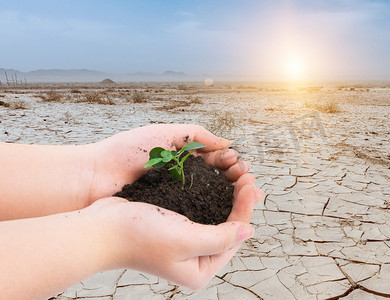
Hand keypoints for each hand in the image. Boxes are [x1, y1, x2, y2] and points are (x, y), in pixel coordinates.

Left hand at [87, 124, 247, 203]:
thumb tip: (228, 143)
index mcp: (183, 157)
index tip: (241, 166)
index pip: (215, 160)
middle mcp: (182, 178)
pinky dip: (211, 210)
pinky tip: (224, 211)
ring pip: (209, 196)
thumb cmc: (126, 152)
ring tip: (243, 192)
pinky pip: (194, 212)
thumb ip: (197, 135)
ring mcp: (176, 197)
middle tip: (247, 180)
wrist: (93, 177)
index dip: (230, 163)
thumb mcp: (164, 133)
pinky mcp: (168, 213)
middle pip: (217, 179)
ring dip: (228, 195)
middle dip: (234, 179)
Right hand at [90, 172, 262, 289]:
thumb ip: (221, 238)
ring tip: (239, 175)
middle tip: (249, 176)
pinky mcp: (176, 226)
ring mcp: (185, 243)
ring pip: (216, 215)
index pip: (234, 237)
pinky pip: (201, 208)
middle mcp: (195, 259)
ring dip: (228, 195)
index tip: (253, 185)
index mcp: (200, 269)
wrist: (101, 228)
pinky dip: (212, 194)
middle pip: (228, 227)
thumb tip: (250, 231)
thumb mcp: (186, 240)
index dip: (245, 210)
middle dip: (240, 201)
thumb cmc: (140, 236)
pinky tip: (219, 179)